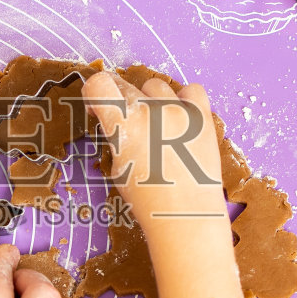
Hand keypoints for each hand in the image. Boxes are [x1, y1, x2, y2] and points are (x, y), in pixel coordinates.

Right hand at [83, 72, 226, 233]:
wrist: (186, 213)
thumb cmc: (148, 198)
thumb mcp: (118, 165)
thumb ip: (116, 134)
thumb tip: (114, 118)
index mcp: (124, 122)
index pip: (99, 84)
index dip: (94, 92)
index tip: (97, 105)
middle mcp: (151, 109)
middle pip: (126, 85)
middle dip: (119, 100)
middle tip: (126, 123)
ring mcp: (179, 110)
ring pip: (156, 86)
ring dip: (150, 99)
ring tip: (155, 124)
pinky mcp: (202, 116)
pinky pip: (191, 90)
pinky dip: (183, 99)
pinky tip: (179, 116)